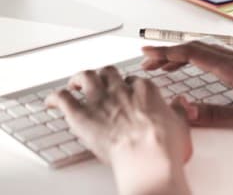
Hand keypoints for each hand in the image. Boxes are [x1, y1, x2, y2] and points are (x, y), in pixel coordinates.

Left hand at [47, 66, 191, 194]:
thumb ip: (179, 111)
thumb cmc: (164, 147)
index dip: (128, 86)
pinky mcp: (80, 114)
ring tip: (74, 83)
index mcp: (144, 89)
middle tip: (99, 81)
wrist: (147, 159)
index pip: (134, 80)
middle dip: (103, 75)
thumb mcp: (181, 125)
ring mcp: (99, 99)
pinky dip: (54, 97)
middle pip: (108, 72)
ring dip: (77, 78)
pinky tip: (50, 101)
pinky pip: (62, 98)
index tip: (126, 91)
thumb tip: (182, 104)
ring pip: (84, 76)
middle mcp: (119, 89)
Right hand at [142, 42, 232, 133]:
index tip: (147, 53)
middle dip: (168, 52)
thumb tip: (186, 110)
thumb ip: (216, 115)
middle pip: (194, 47)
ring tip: (165, 64)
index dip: (165, 52)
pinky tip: (196, 66)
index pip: (190, 52)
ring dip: (181, 54)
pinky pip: (214, 54)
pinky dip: (196, 57)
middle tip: (148, 61)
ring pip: (204, 50)